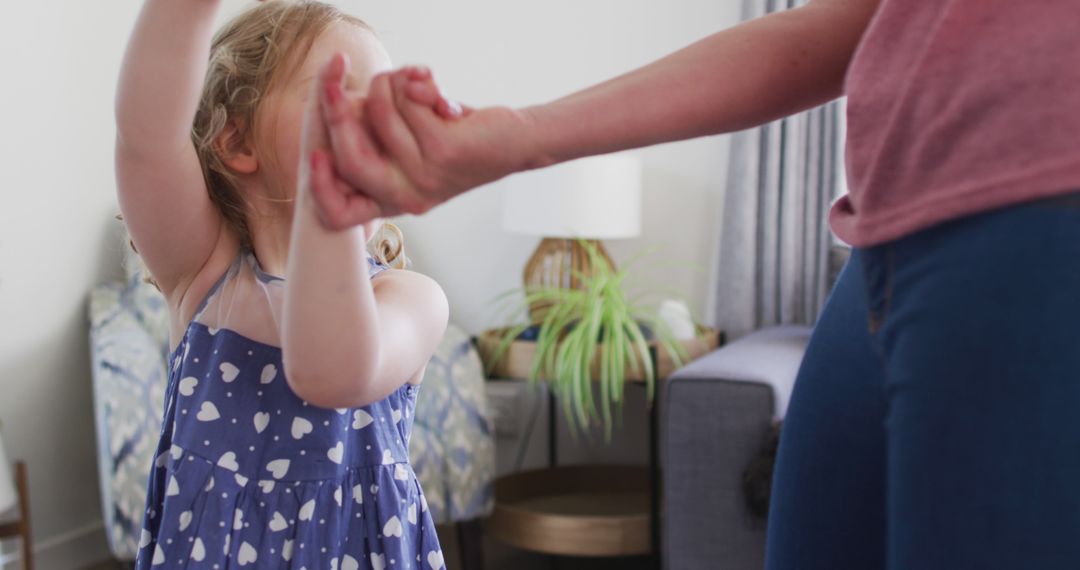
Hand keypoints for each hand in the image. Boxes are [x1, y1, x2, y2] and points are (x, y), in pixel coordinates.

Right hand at [312, 60, 543, 228]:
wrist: (512, 142)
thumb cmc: (455, 137)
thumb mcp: (410, 142)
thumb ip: (373, 132)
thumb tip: (338, 103)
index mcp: (392, 199)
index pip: (338, 214)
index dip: (318, 188)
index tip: (316, 156)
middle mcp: (406, 196)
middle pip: (348, 156)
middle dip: (335, 107)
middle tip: (335, 69)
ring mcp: (424, 176)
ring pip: (378, 113)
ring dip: (391, 82)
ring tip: (415, 82)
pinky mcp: (442, 151)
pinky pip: (407, 101)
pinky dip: (417, 81)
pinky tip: (435, 88)